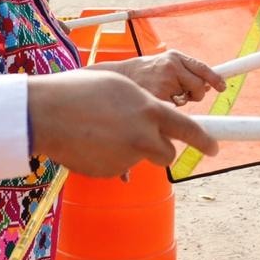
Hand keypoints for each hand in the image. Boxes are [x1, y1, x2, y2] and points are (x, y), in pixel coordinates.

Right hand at [26, 70, 218, 175]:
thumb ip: (142, 104)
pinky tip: (89, 142)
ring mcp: (126, 156)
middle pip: (167, 153)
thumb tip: (153, 116)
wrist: (45, 113)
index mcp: (150, 110)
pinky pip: (116, 165)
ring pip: (138, 157)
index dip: (205, 140)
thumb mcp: (119, 88)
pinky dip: (108, 156)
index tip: (214, 148)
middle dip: (160, 148)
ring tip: (100, 129)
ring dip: (128, 147)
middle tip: (142, 137)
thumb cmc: (79, 91)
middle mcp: (143, 136)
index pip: (188, 129)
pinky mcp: (109, 171)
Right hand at [89, 50, 225, 106]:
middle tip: (179, 95)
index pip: (201, 67)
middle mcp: (170, 67)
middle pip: (198, 87)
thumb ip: (183, 71)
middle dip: (194, 94)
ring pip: (186, 101)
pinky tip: (155, 104)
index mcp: (173, 57)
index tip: (222, 87)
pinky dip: (169, 112)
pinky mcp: (156, 99)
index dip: (214, 78)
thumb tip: (207, 85)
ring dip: (179, 103)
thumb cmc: (139, 73)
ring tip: (161, 97)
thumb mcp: (161, 63)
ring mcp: (163, 83)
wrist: (112, 79)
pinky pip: (174, 111)